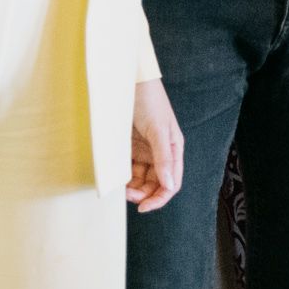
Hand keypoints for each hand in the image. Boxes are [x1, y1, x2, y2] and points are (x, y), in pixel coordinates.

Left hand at [127, 77, 183, 211]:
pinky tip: (115, 178)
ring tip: (119, 188)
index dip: (159, 198)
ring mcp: (144, 151)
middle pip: (155, 185)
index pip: (171, 183)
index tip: (143, 207)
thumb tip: (168, 185)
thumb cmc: (149, 101)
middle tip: (126, 196)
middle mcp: (160, 154)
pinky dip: (122, 177)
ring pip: (140, 179)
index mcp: (173, 150)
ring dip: (131, 187)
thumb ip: (164, 157)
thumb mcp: (158, 130)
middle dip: (143, 194)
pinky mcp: (129, 147)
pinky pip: (127, 169)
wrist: (129, 81)